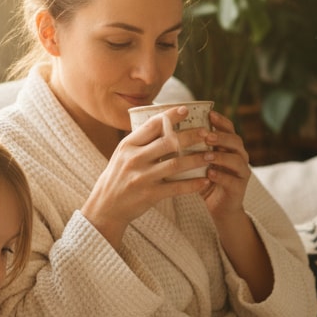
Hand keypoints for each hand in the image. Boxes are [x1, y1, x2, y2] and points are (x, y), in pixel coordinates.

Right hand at [82, 105, 213, 247]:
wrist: (105, 207)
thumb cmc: (118, 177)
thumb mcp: (123, 154)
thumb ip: (141, 141)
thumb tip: (163, 121)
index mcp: (128, 145)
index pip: (152, 125)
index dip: (170, 116)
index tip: (186, 109)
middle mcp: (134, 159)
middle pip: (168, 142)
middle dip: (190, 136)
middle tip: (206, 133)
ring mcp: (142, 177)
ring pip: (175, 164)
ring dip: (196, 159)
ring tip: (211, 155)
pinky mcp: (149, 195)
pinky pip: (176, 188)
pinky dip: (192, 184)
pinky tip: (205, 180)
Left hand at [198, 109, 252, 221]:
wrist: (215, 207)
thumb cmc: (202, 179)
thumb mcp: (196, 160)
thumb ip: (191, 146)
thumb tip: (170, 128)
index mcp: (228, 146)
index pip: (228, 128)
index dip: (221, 121)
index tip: (210, 114)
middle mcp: (238, 156)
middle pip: (235, 141)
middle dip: (221, 137)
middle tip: (207, 136)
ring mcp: (241, 172)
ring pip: (236, 159)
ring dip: (221, 156)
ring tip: (207, 156)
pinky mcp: (239, 188)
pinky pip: (233, 180)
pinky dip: (221, 176)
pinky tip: (209, 174)